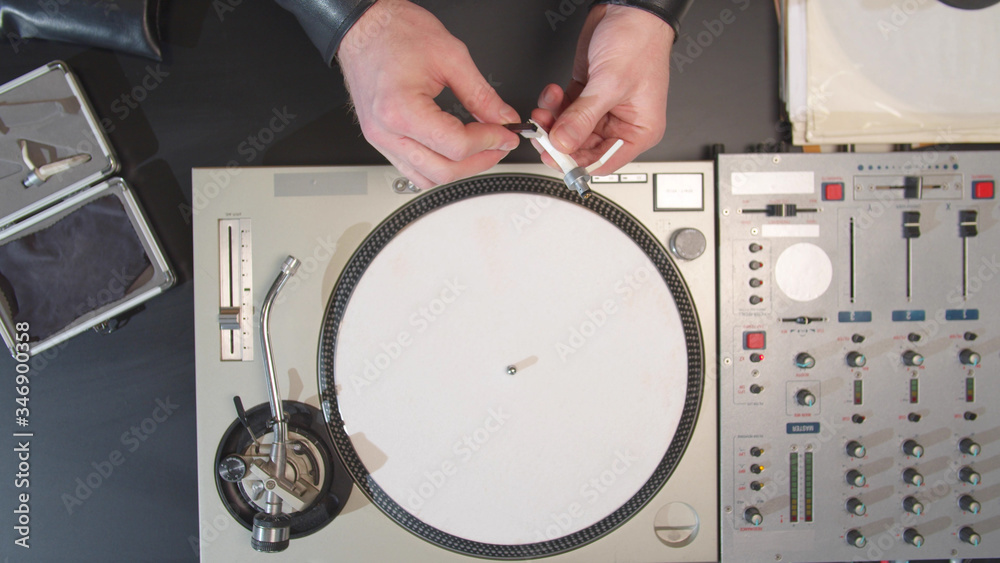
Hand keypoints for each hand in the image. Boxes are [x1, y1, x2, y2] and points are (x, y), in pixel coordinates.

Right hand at [337, 0, 520, 187]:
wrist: (364, 26)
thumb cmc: (395, 32)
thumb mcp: (451, 57)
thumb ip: (481, 94)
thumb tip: (503, 117)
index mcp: (401, 110)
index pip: (455, 145)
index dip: (490, 142)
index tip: (506, 133)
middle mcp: (386, 131)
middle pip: (444, 170)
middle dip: (480, 160)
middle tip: (499, 144)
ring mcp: (380, 139)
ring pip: (428, 178)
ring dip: (460, 169)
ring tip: (480, 150)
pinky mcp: (380, 140)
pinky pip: (412, 171)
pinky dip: (437, 168)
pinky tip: (453, 153)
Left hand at [531, 5, 673, 174]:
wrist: (628, 10)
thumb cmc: (639, 42)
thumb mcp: (610, 84)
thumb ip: (583, 117)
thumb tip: (563, 143)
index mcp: (639, 130)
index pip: (604, 161)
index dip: (578, 164)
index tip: (556, 158)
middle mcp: (621, 123)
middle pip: (582, 147)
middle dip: (560, 139)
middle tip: (543, 133)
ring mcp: (602, 109)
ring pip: (569, 129)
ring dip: (553, 121)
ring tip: (545, 110)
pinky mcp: (587, 95)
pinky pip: (565, 111)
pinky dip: (554, 106)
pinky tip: (552, 94)